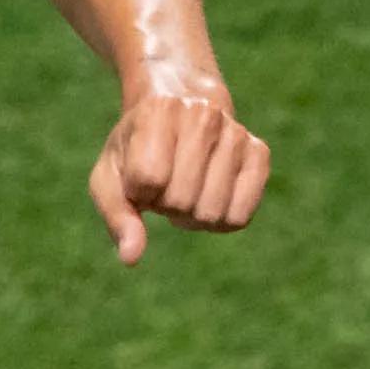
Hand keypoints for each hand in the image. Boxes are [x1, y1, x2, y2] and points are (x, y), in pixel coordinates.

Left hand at [86, 88, 270, 264]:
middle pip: (182, 200)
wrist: (175, 109)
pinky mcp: (259, 153)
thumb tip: (131, 259)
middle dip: (165, 205)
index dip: (139, 192)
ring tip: (185, 188)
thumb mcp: (110, 176)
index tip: (138, 177)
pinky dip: (218, 223)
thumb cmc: (134, 150)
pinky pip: (240, 217)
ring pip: (212, 212)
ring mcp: (236, 132)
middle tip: (164, 184)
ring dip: (191, 216)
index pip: (149, 179)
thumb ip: (117, 216)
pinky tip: (208, 198)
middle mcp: (203, 115)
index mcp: (159, 111)